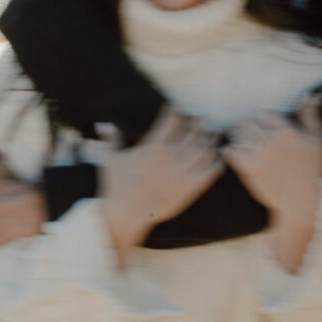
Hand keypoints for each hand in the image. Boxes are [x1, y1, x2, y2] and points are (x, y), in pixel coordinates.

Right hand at [99, 107, 222, 262]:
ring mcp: (182, 173)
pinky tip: (217, 157)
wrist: (125, 214)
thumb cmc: (117, 186)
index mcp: (154, 146)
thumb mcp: (110, 158)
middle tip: (201, 119)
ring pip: (206, 148)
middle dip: (200, 122)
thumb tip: (103, 124)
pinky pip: (210, 171)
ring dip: (211, 139)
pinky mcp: (190, 189)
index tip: (178, 107)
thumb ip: (111, 139)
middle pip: (194, 131)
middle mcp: (171, 156)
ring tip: (212, 135)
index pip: (172, 119)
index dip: (177, 110)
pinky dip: (217, 162)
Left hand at [222, 97, 321, 271]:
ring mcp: (259, 154)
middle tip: (245, 130)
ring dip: (237, 137)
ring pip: (238, 135)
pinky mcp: (249, 169)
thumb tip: (310, 94)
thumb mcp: (318, 140)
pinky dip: (229, 151)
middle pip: (248, 122)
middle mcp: (272, 140)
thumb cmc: (313, 170)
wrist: (303, 201)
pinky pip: (231, 152)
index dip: (260, 117)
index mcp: (288, 131)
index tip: (258, 123)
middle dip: (246, 125)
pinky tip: (232, 152)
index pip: (263, 113)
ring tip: (240, 141)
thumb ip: (310, 115)